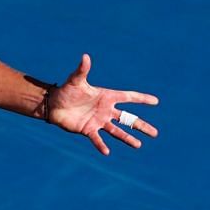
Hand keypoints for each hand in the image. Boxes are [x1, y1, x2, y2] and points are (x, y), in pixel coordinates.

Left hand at [42, 54, 159, 154]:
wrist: (53, 104)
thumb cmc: (66, 91)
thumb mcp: (75, 80)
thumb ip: (82, 70)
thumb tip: (85, 56)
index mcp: (107, 97)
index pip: (128, 97)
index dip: (142, 99)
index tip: (156, 101)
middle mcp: (106, 110)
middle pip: (128, 119)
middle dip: (141, 125)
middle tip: (155, 133)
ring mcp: (98, 121)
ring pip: (117, 131)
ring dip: (127, 138)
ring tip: (139, 145)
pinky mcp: (88, 129)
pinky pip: (96, 139)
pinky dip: (101, 145)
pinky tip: (107, 152)